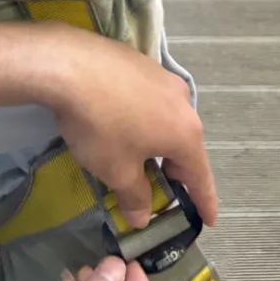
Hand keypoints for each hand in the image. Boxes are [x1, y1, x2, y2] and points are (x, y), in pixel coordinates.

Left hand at [0, 18, 217, 231]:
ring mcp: (161, 75)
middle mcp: (181, 100)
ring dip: (157, 140)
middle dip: (176, 170)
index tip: (210, 219)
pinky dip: (143, 116)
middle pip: (184, 144)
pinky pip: (148, 98)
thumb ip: (135, 197)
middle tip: (164, 190)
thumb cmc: (100, 125)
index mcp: (185, 132)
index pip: (200, 176)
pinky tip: (121, 121)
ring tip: (140, 156)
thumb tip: (142, 216)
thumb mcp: (117, 171)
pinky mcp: (138, 61)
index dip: (204, 201)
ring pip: (166, 118)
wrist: (69, 64)